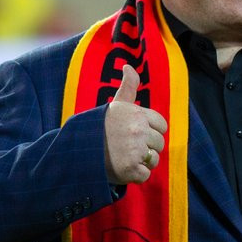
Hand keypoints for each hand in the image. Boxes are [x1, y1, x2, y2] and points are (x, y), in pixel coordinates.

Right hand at [103, 64, 167, 184]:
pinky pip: (145, 175)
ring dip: (142, 162)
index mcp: (137, 114)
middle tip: (126, 148)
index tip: (135, 134)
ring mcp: (135, 150)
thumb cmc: (100, 127)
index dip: (150, 131)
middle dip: (146, 148)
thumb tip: (128, 66)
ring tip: (124, 157)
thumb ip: (128, 86)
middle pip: (159, 144)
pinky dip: (135, 175)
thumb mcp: (115, 105)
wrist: (79, 151)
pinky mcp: (131, 169)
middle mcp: (138, 131)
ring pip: (154, 160)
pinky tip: (122, 168)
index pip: (161, 125)